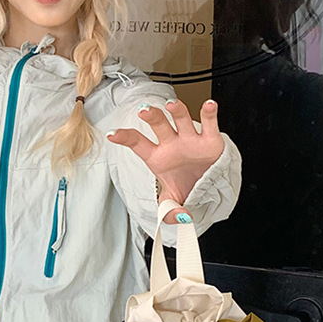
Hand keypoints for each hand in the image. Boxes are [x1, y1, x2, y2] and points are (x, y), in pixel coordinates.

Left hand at [107, 98, 224, 223]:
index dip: (124, 137)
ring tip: (172, 106)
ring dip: (177, 111)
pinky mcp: (210, 140)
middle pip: (159, 125)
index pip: (137, 144)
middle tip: (145, 111)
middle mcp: (172, 144)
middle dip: (152, 117)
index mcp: (157, 157)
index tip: (112, 134)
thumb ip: (170, 212)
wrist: (209, 186)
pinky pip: (209, 124)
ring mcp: (190, 139)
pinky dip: (210, 113)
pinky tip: (209, 105)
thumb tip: (180, 216)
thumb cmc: (186, 186)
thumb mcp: (172, 203)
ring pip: (182, 120)